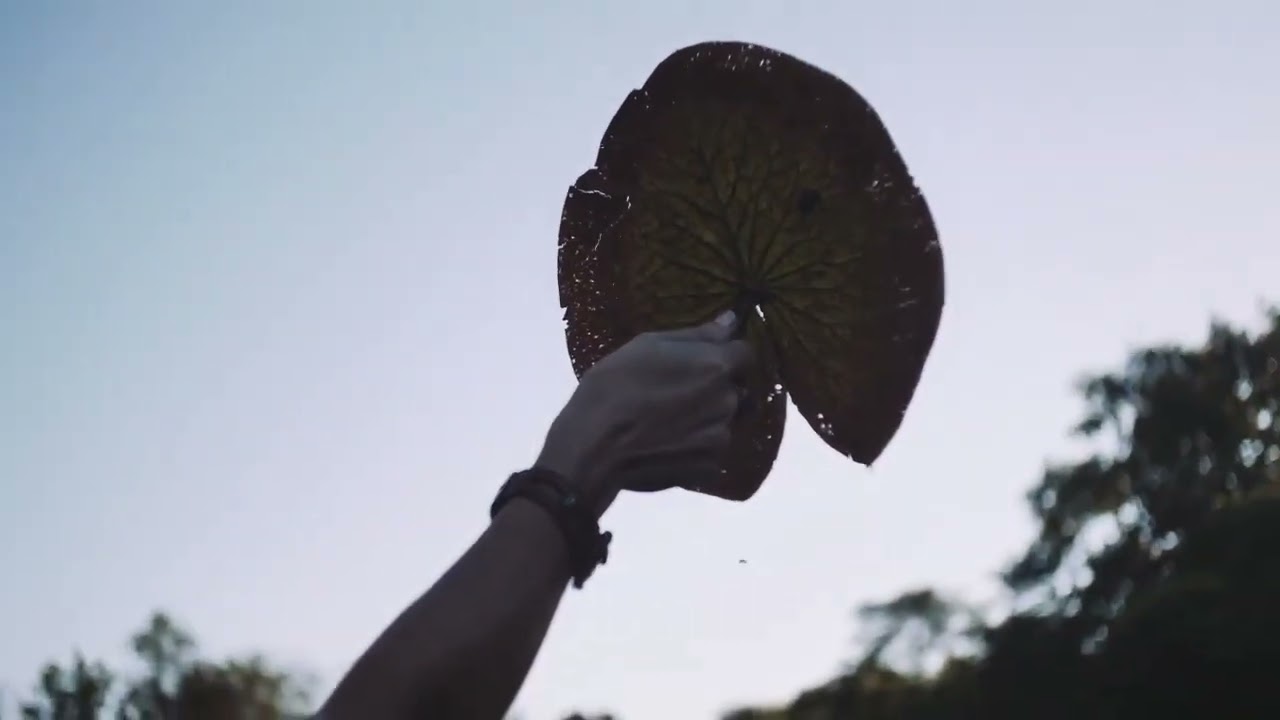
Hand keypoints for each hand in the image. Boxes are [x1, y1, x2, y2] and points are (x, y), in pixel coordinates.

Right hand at [537, 310, 753, 513]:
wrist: (594, 446)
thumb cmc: (615, 386)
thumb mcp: (648, 345)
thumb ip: (697, 335)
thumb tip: (731, 320)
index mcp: (717, 366)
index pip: (746, 354)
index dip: (727, 356)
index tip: (701, 362)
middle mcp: (729, 401)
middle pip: (737, 389)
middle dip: (717, 389)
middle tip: (678, 393)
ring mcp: (721, 438)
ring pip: (724, 421)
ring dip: (707, 419)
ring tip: (668, 422)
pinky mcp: (709, 469)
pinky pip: (711, 451)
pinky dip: (696, 446)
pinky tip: (665, 444)